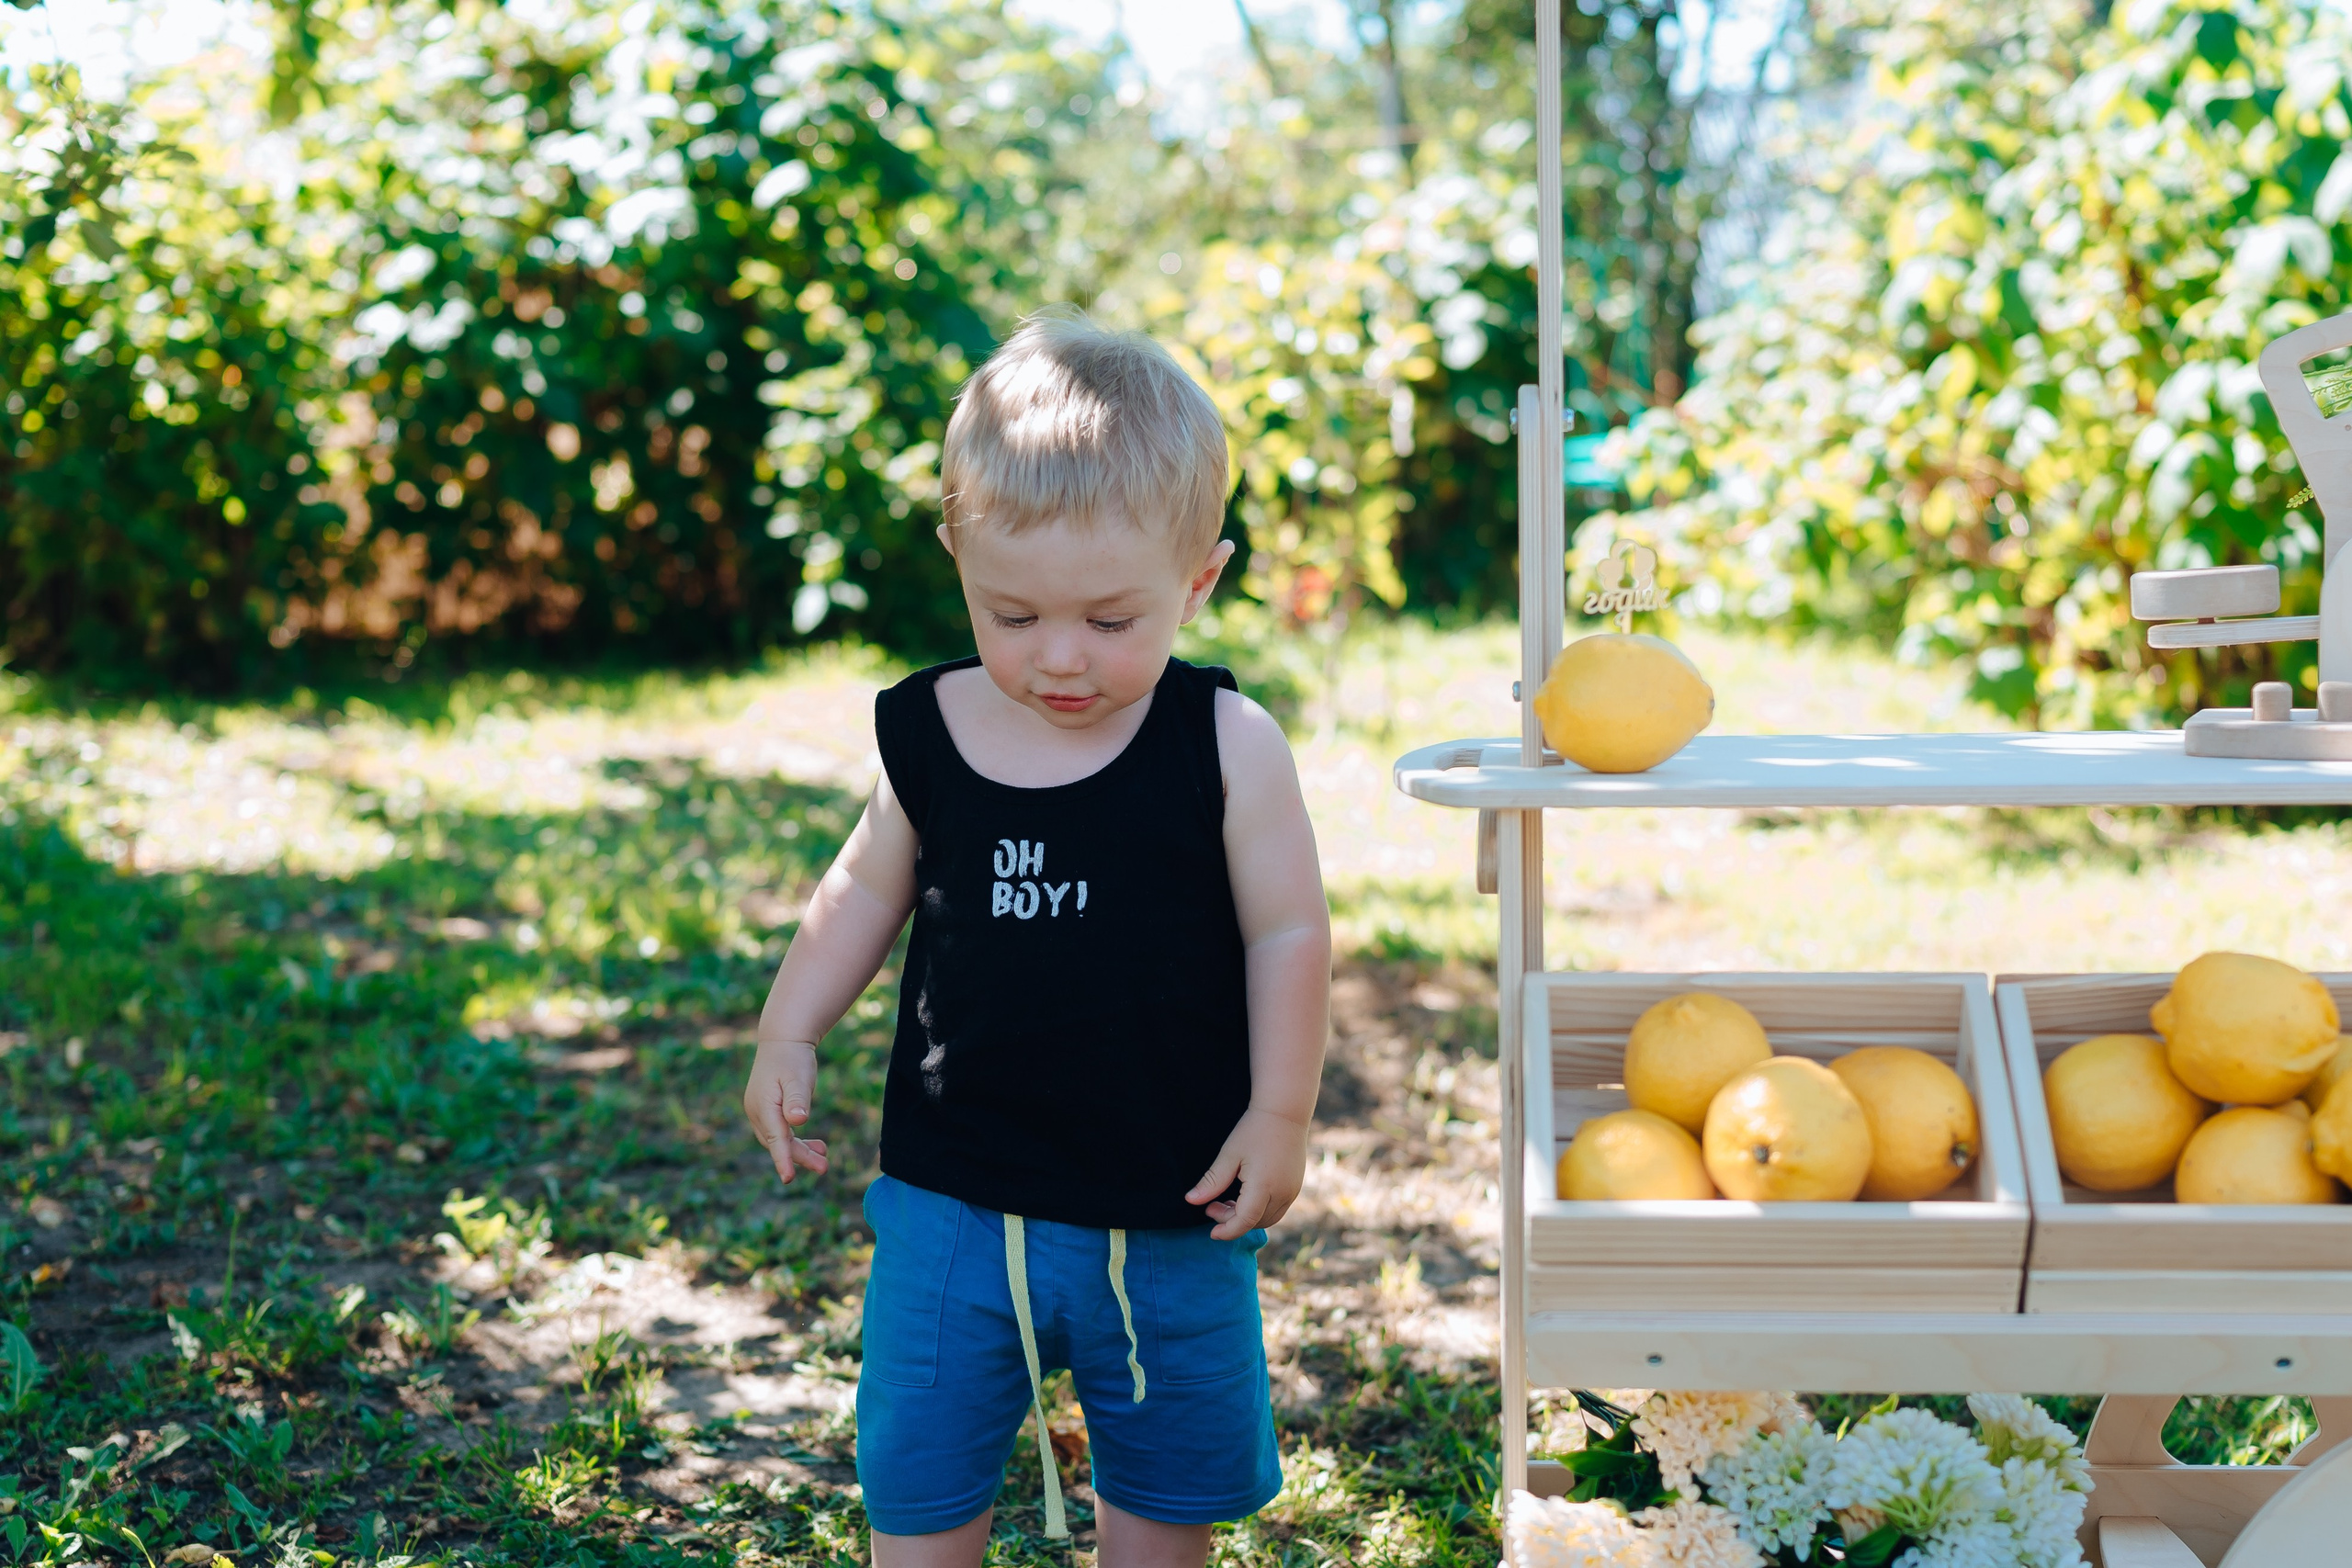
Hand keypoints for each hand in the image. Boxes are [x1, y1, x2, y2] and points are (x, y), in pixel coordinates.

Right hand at [743, 1038, 828, 1186]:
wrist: (782, 1042)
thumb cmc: (792, 1058)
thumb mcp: (798, 1076)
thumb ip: (798, 1099)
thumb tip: (797, 1120)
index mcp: (762, 1105)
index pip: (774, 1138)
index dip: (782, 1159)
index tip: (789, 1178)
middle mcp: (757, 1112)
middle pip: (778, 1143)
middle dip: (799, 1157)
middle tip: (824, 1167)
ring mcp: (761, 1113)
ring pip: (779, 1141)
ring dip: (800, 1152)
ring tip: (824, 1158)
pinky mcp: (768, 1113)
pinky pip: (781, 1134)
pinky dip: (797, 1142)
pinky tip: (816, 1146)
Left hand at [1185, 1106, 1309, 1240]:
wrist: (1285, 1112)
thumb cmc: (1254, 1130)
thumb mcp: (1229, 1154)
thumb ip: (1212, 1181)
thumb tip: (1190, 1200)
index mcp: (1264, 1185)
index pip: (1245, 1220)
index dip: (1227, 1231)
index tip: (1212, 1233)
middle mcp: (1282, 1193)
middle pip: (1255, 1222)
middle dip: (1232, 1220)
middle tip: (1212, 1206)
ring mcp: (1292, 1191)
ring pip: (1268, 1219)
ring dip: (1246, 1218)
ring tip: (1227, 1201)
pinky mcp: (1295, 1187)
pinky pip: (1277, 1210)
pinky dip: (1259, 1211)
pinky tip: (1244, 1196)